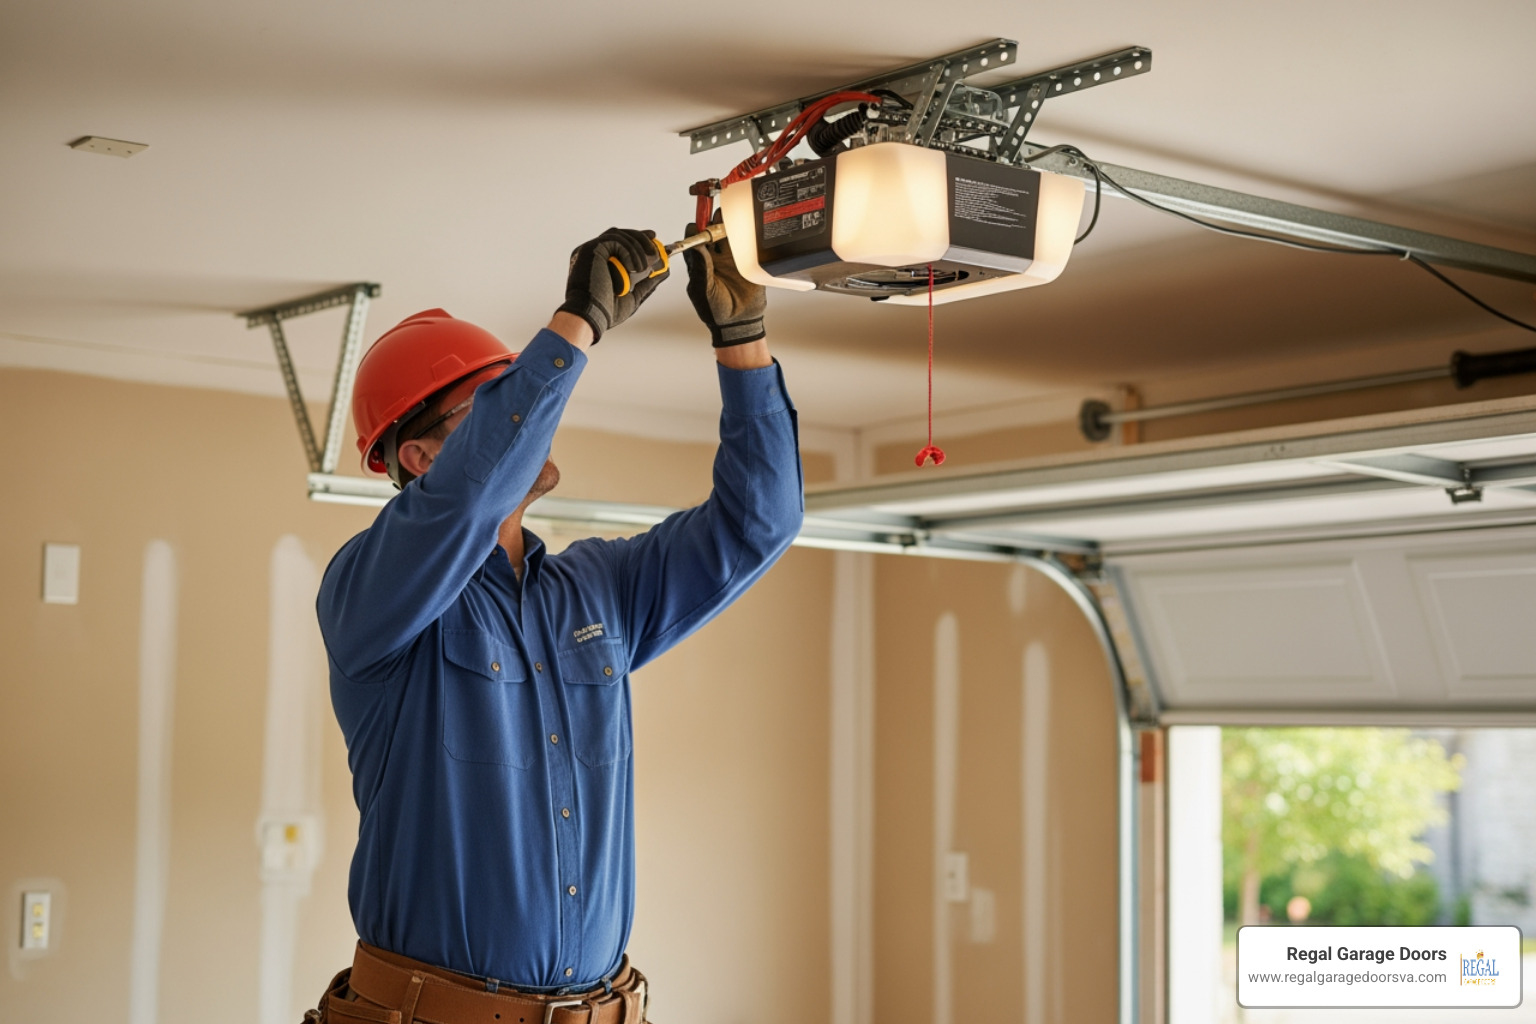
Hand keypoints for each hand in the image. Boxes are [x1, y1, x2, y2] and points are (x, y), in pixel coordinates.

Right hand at [557, 227, 668, 342]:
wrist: (593, 316)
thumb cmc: (606, 310)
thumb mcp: (634, 295)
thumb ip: (647, 281)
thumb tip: (664, 271)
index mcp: (598, 262)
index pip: (618, 242)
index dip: (637, 238)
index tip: (653, 238)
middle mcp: (592, 253)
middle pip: (619, 234)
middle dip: (640, 238)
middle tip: (655, 247)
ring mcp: (590, 250)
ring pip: (620, 235)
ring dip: (638, 248)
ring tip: (644, 267)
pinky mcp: (591, 248)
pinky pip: (616, 240)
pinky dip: (629, 251)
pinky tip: (633, 266)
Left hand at [682, 220, 766, 347]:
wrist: (738, 323)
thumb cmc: (714, 311)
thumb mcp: (703, 291)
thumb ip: (700, 269)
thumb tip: (696, 248)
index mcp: (700, 262)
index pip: (694, 238)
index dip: (695, 229)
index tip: (699, 226)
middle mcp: (715, 257)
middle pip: (713, 231)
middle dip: (714, 221)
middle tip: (717, 217)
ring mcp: (732, 258)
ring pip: (730, 234)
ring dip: (731, 225)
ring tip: (733, 218)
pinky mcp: (748, 261)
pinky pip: (747, 245)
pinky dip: (747, 236)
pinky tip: (747, 230)